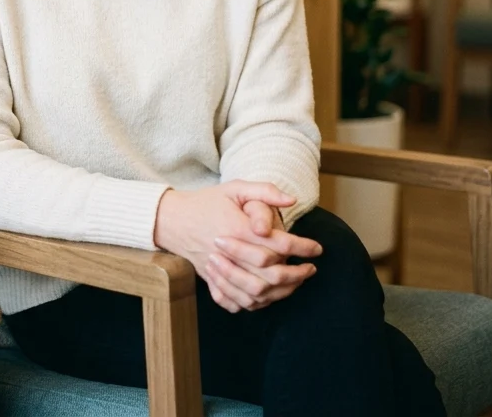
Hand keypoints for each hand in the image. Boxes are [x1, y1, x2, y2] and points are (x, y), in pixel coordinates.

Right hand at [206, 199, 321, 313]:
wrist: (173, 219)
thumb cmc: (207, 201)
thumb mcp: (234, 188)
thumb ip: (264, 191)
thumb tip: (292, 200)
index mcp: (237, 228)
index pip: (278, 243)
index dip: (302, 247)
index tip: (317, 248)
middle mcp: (229, 253)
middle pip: (271, 273)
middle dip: (297, 273)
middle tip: (311, 269)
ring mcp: (220, 271)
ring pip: (257, 293)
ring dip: (281, 291)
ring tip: (296, 283)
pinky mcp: (213, 281)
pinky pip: (238, 302)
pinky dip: (257, 303)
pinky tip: (270, 295)